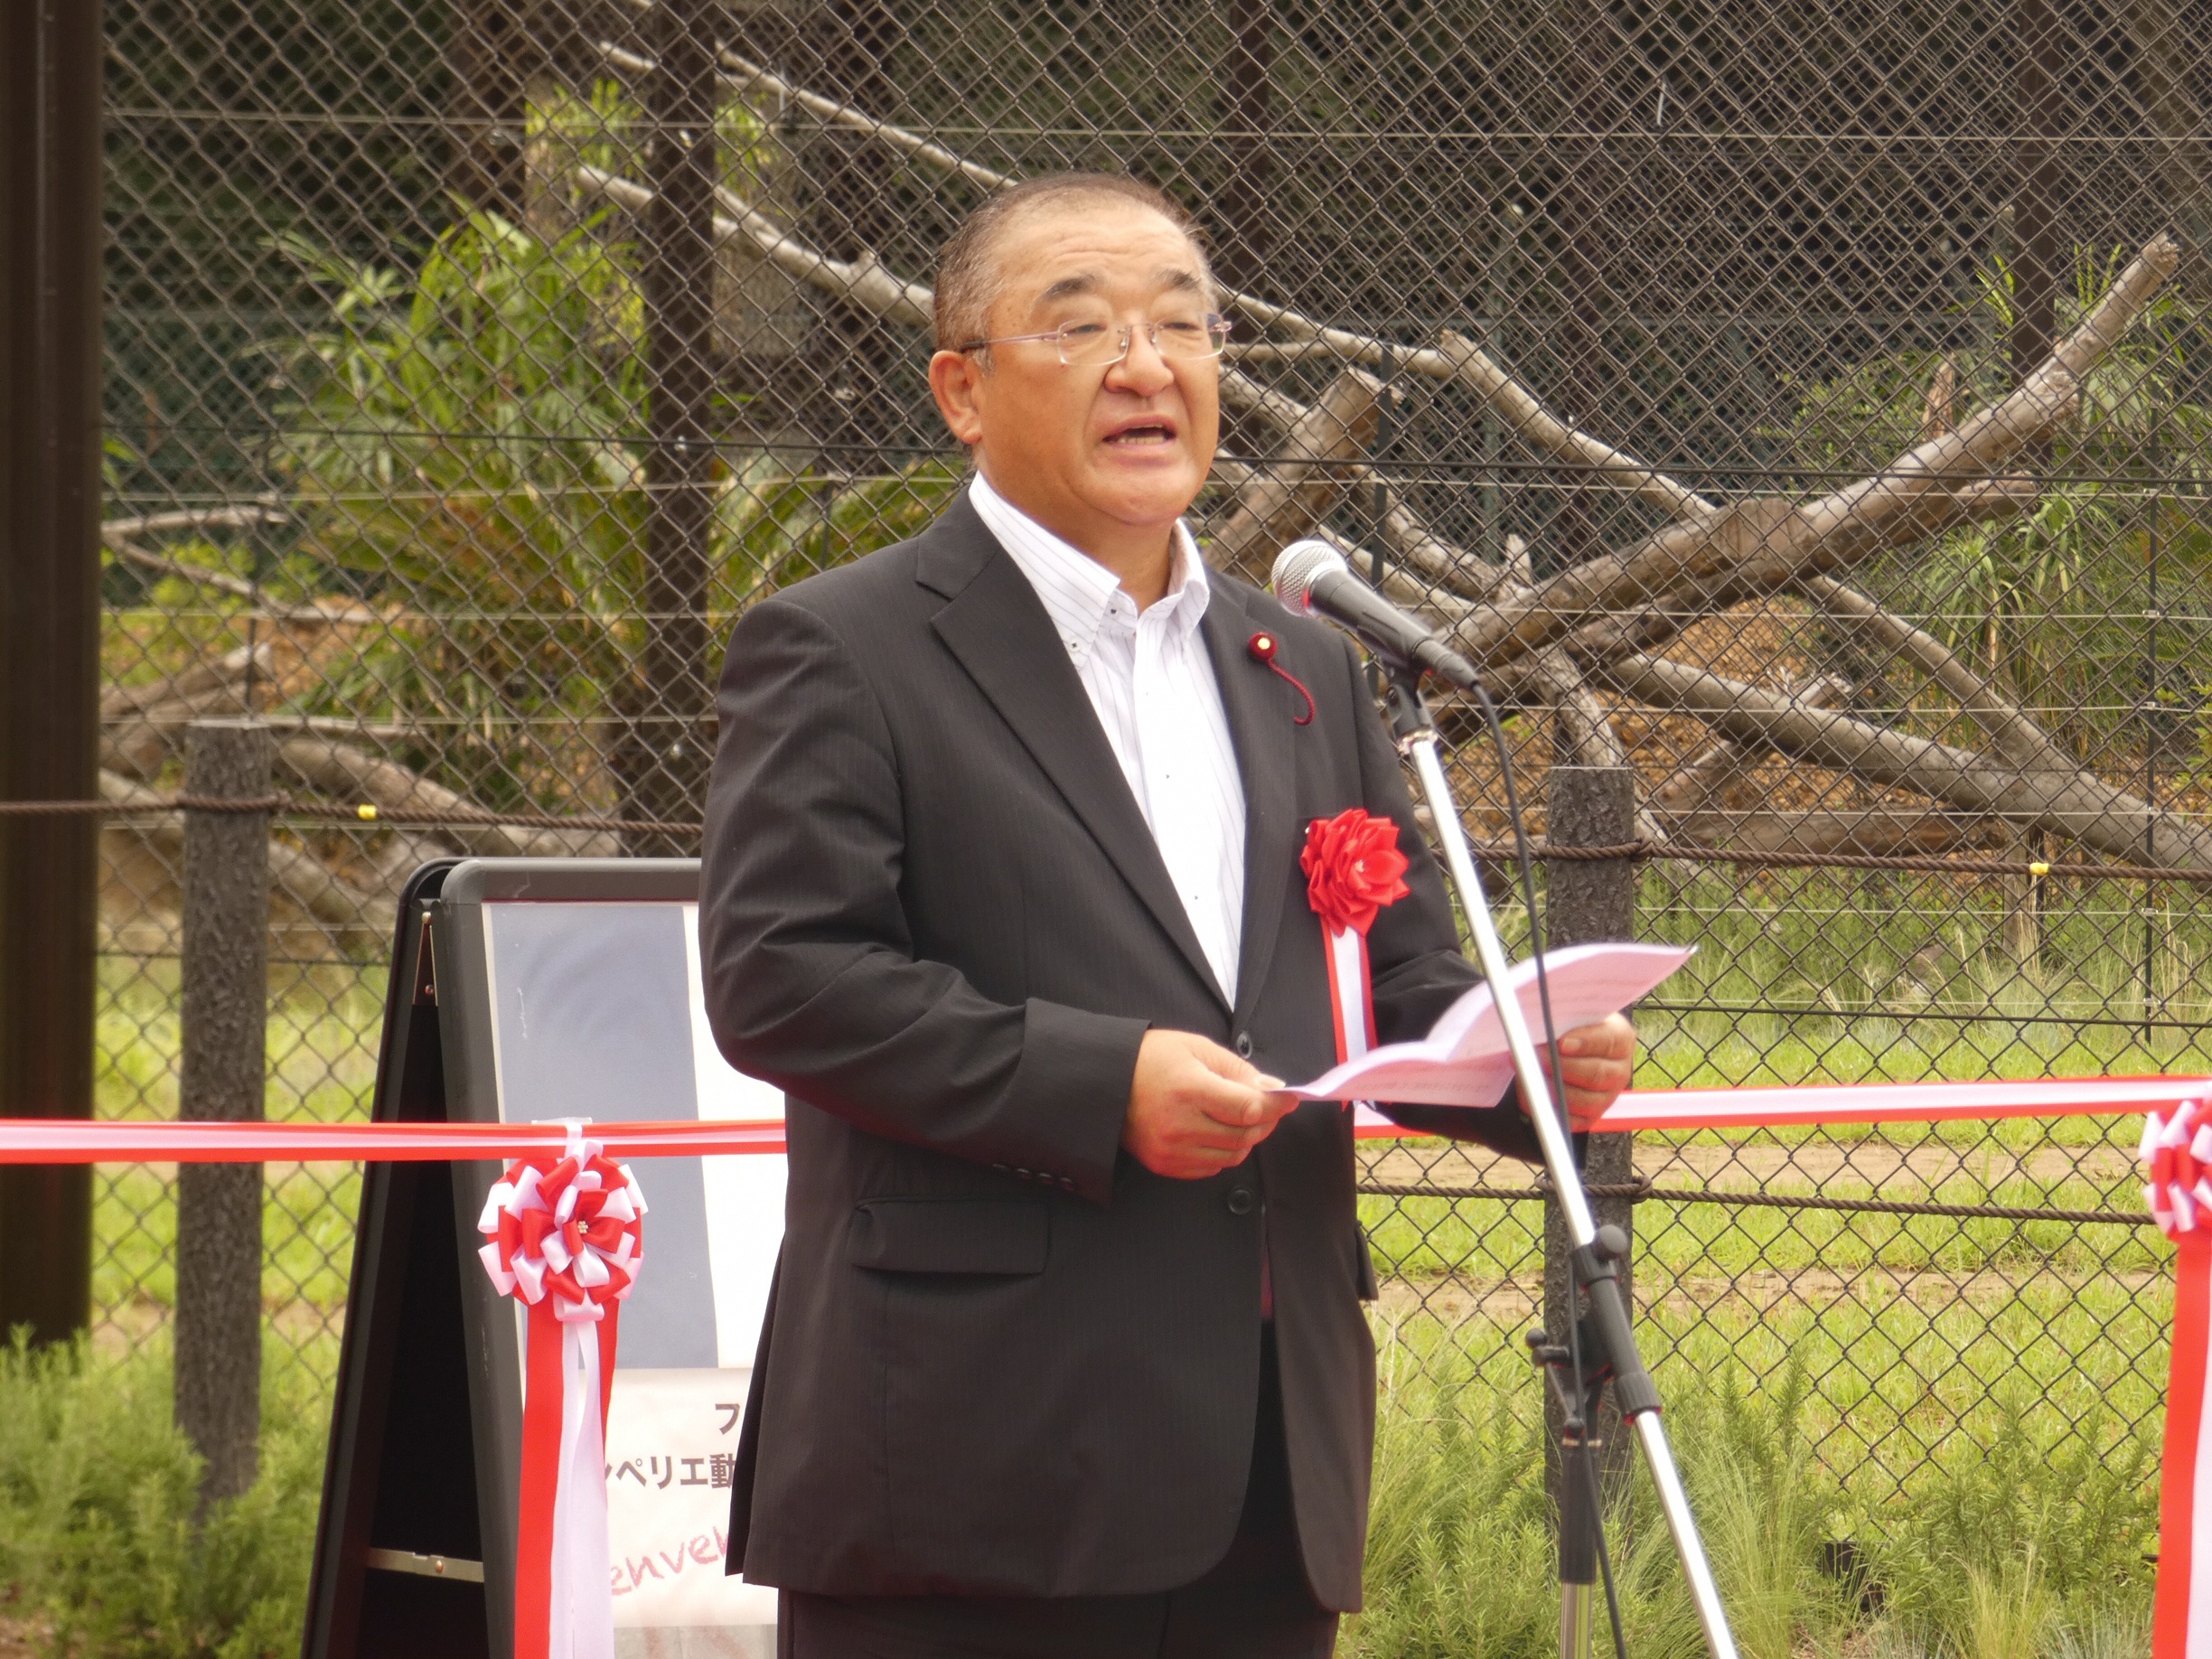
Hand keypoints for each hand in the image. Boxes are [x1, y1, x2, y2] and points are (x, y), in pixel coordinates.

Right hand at [1122, 1030, 1295, 1179]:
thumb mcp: (1196, 1048)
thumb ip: (1238, 1070)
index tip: (1289, 1099)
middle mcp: (1180, 1124)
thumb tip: (1273, 1089)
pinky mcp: (1164, 1164)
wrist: (1105, 1081)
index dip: (1275, 1106)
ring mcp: (1171, 1149)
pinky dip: (1224, 1153)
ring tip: (1242, 1119)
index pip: (1248, 1108)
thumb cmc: (1150, 1058)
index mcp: (1190, 1089)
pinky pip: (1210, 1168)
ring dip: (1246, 1139)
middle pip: (1244, 1135)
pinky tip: (1218, 1133)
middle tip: (1270, 1108)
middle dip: (1265, 1122)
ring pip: (1231, 1156)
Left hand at [1532, 1013, 1636, 1130]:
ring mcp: (1607, 1096)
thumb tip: (1543, 1024)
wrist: (1568, 1049)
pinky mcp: (1589, 1116)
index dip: (1585, 1042)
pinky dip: (1548, 1108)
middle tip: (1535, 1057)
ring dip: (1552, 1089)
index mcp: (1621, 1039)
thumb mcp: (1570, 1015)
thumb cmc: (1568, 1027)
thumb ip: (1563, 1017)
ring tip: (1528, 1075)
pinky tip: (1530, 1093)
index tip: (1561, 1043)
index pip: (1609, 1040)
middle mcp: (1619, 1070)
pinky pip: (1570, 1121)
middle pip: (1596, 1074)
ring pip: (1584, 1101)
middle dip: (1561, 1067)